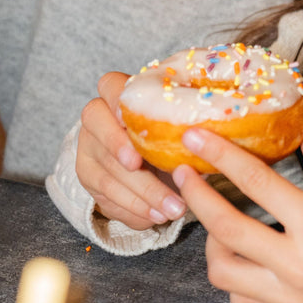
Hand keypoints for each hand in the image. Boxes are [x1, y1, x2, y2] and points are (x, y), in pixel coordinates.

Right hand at [75, 72, 187, 229]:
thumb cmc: (166, 132)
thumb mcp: (176, 126)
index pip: (110, 86)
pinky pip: (107, 196)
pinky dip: (135, 209)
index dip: (117, 101)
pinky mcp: (88, 176)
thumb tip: (215, 137)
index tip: (132, 119)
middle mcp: (97, 118)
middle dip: (119, 147)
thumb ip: (186, 126)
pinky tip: (158, 216)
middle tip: (139, 164)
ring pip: (107, 170)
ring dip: (141, 192)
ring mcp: (88, 147)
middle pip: (99, 128)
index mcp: (118, 94)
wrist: (140, 157)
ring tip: (173, 208)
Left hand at [174, 109, 302, 302]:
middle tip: (184, 176)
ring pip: (223, 275)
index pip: (254, 182)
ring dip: (213, 246)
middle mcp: (299, 267)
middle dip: (196, 198)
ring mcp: (294, 302)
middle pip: (223, 230)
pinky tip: (247, 264)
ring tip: (222, 225)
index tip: (193, 139)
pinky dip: (236, 286)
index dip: (219, 155)